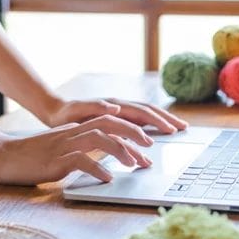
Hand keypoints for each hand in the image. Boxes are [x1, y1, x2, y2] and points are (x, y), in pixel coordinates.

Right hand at [0, 115, 154, 185]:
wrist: (2, 155)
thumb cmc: (32, 156)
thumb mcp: (61, 148)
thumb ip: (81, 149)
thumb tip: (104, 159)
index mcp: (76, 130)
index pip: (110, 123)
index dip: (131, 130)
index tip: (148, 143)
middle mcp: (73, 134)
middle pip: (110, 124)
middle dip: (133, 134)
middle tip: (150, 148)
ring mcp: (64, 145)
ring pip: (99, 138)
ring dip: (121, 150)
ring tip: (135, 164)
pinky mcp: (55, 160)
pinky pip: (81, 161)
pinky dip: (97, 169)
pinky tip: (108, 178)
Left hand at [43, 97, 187, 133]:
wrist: (54, 111)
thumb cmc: (64, 114)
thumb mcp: (76, 112)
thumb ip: (95, 107)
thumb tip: (116, 108)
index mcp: (113, 105)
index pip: (142, 112)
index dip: (157, 121)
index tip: (171, 130)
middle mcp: (119, 106)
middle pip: (149, 111)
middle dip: (167, 119)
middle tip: (184, 128)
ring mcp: (119, 111)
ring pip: (146, 114)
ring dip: (162, 120)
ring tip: (177, 128)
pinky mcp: (116, 117)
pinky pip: (138, 120)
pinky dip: (151, 125)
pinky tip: (157, 133)